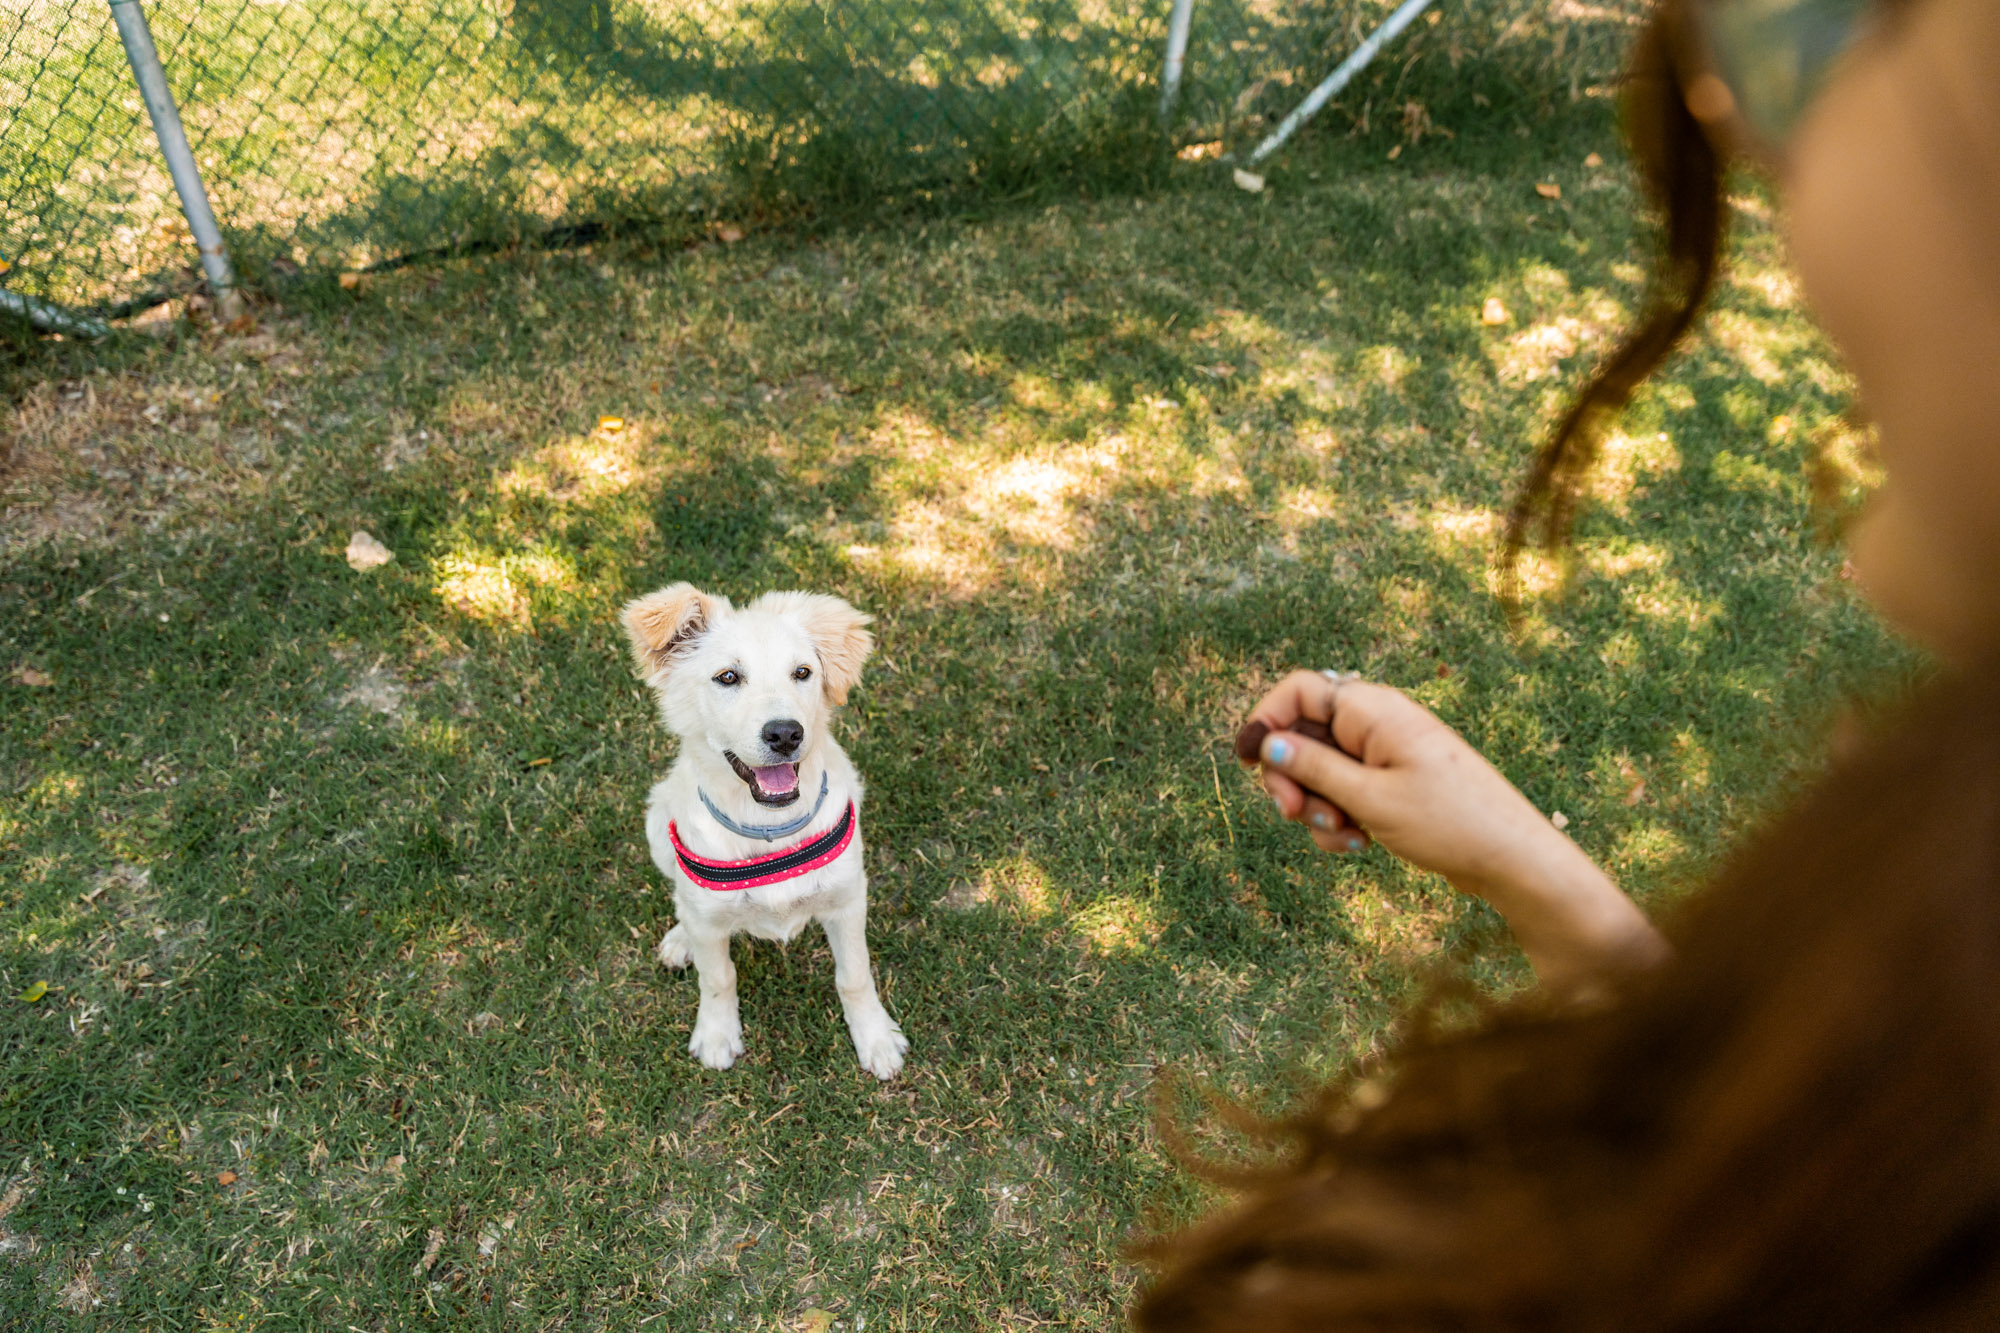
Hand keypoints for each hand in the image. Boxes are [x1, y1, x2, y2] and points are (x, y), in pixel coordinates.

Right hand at [1241, 671, 1665, 989]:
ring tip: (1346, 836)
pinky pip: (1345, 793)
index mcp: (1372, 710)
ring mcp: (1384, 754)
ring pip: (1320, 772)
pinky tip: (1361, 844)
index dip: (1266, 721)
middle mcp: (1376, 724)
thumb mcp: (1369, 798)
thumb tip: (1267, 742)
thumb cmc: (1449, 821)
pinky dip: (1341, 818)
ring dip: (1318, 808)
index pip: (1297, 691)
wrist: (1511, 858)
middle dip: (1292, 779)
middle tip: (1294, 816)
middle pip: (1302, 736)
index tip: (1249, 763)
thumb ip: (1313, 767)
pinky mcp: (1391, 783)